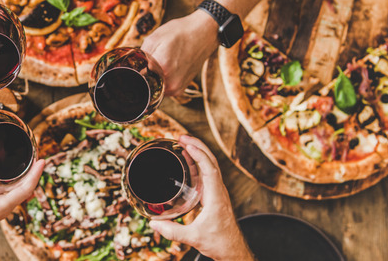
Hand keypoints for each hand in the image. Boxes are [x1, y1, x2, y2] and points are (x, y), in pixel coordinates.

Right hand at [0, 154, 45, 260]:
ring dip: (25, 175)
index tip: (42, 162)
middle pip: (25, 188)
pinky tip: (10, 168)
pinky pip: (8, 189)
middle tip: (38, 154)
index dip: (35, 176)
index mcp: (0, 208)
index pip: (24, 190)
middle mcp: (3, 207)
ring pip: (18, 189)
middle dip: (33, 172)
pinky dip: (12, 178)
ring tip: (29, 158)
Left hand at [141, 11, 219, 95]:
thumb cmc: (181, 32)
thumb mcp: (154, 38)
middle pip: (145, 83)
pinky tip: (167, 66)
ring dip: (153, 76)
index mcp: (161, 68)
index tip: (134, 64)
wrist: (204, 33)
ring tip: (161, 61)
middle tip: (150, 59)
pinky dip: (161, 78)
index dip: (133, 70)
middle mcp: (170, 83)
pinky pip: (163, 87)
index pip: (136, 77)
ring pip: (154, 86)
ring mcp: (176, 88)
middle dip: (143, 73)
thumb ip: (140, 56)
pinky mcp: (181, 89)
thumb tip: (132, 68)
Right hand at [150, 136, 253, 260]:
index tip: (186, 144)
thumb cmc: (219, 243)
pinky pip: (208, 174)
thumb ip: (172, 231)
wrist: (233, 251)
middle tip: (181, 137)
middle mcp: (219, 192)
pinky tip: (188, 162)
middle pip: (212, 162)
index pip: (210, 169)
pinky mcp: (215, 196)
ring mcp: (218, 193)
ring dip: (199, 153)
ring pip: (211, 166)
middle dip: (198, 146)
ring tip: (184, 144)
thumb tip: (153, 224)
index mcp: (216, 197)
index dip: (199, 154)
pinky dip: (198, 164)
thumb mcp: (193, 237)